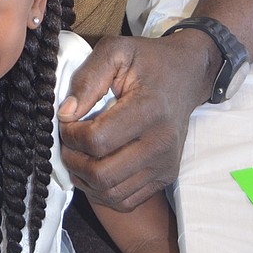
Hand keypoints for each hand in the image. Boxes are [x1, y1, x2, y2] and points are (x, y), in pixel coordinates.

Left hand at [57, 34, 210, 210]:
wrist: (187, 75)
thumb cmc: (148, 61)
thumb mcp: (115, 51)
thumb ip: (88, 78)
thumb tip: (66, 113)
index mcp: (149, 110)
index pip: (98, 141)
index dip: (71, 134)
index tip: (66, 120)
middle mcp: (161, 144)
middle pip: (102, 174)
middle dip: (73, 160)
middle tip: (68, 141)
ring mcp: (165, 165)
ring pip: (111, 193)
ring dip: (84, 178)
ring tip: (78, 154)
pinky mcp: (165, 177)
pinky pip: (125, 200)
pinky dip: (101, 191)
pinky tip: (94, 168)